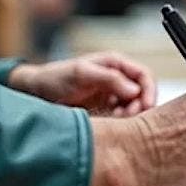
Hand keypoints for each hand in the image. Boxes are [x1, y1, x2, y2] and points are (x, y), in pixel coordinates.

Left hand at [8, 52, 155, 116]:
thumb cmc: (56, 77)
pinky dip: (122, 121)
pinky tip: (112, 122)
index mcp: (115, 63)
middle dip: (141, 105)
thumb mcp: (82, 73)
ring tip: (117, 117)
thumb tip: (135, 90)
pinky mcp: (106, 110)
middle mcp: (117, 78)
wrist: (36, 93)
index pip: (144, 75)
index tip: (146, 105)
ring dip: (131, 115)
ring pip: (135, 107)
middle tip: (129, 115)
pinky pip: (123, 117)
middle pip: (143, 93)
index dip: (149, 90)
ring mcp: (112, 95)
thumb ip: (109, 78)